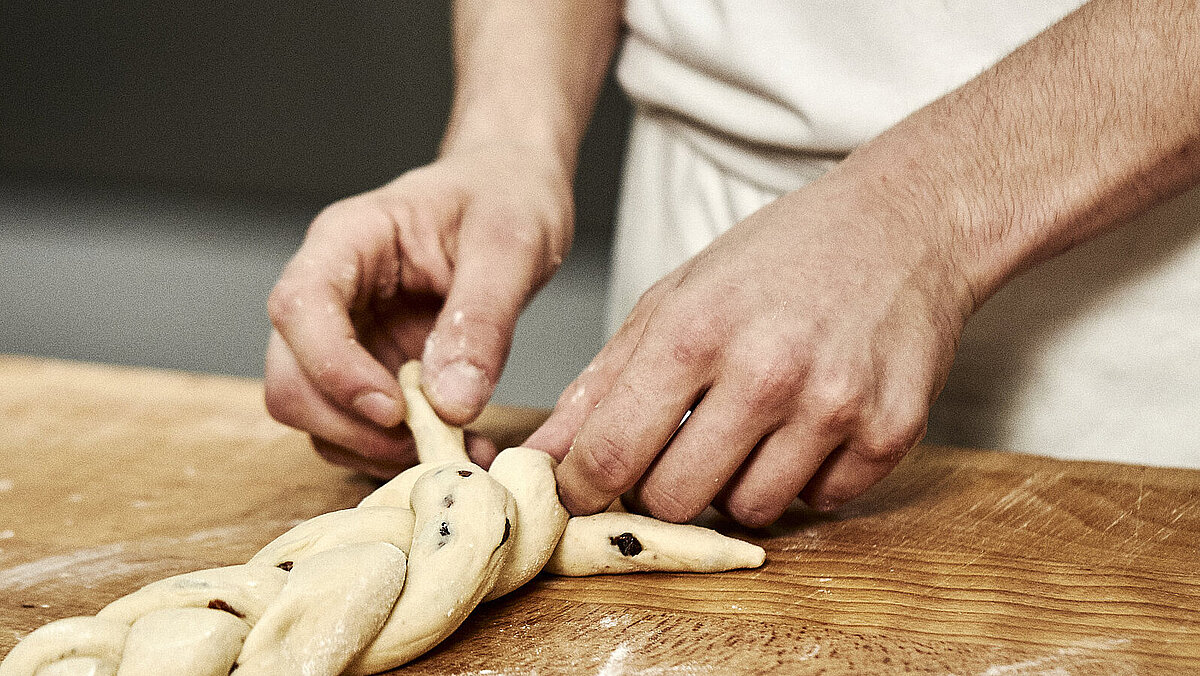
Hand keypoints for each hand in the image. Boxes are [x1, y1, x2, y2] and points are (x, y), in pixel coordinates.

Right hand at [265, 144, 572, 477]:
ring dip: (376, 450)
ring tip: (459, 452)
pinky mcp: (373, 372)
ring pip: (316, 415)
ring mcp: (346, 338)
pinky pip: (359, 429)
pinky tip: (461, 446)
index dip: (333, 368)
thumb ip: (481, 319)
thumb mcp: (511, 246)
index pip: (299, 308)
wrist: (513, 193)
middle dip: (350, 426)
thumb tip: (450, 404)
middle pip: (290, 378)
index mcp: (347, 242)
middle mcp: (332, 294)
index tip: (394, 409)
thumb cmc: (506, 196)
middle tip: (431, 445)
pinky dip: (400, 453)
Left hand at [528, 169, 975, 525]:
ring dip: (737, 484)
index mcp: (695, 330)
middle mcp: (766, 372)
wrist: (905, 227)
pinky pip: (821, 501)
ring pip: (749, 511)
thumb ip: (604, 380)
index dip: (582, 487)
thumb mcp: (677, 296)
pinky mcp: (889, 433)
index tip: (581, 489)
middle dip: (661, 487)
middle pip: (674, 499)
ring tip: (752, 428)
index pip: (610, 453)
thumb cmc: (780, 258)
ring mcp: (833, 407)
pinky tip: (809, 424)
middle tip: (677, 450)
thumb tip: (543, 454)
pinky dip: (805, 478)